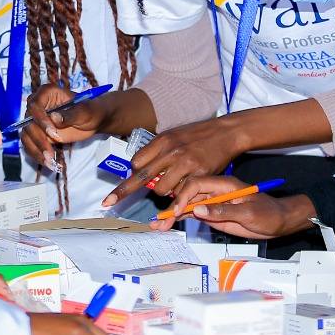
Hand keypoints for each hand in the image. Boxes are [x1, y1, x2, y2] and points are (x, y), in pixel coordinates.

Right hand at [19, 83, 110, 171]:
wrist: (93, 120)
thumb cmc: (90, 110)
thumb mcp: (85, 111)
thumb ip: (70, 114)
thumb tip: (54, 117)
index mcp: (47, 93)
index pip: (34, 105)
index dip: (40, 119)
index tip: (52, 133)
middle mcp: (38, 106)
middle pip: (28, 123)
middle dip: (39, 139)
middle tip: (50, 153)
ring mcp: (36, 121)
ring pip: (27, 136)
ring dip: (36, 150)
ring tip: (50, 162)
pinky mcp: (38, 134)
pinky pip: (30, 145)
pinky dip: (37, 155)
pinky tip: (48, 164)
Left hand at [103, 118, 246, 207]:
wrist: (226, 132)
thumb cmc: (198, 135)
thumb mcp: (174, 135)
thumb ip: (157, 151)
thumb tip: (140, 167)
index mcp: (162, 140)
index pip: (137, 162)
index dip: (134, 173)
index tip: (128, 181)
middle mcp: (171, 152)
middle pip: (141, 177)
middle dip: (122, 192)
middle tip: (108, 203)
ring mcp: (185, 164)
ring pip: (161, 190)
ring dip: (163, 192)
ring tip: (173, 185)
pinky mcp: (198, 175)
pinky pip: (181, 193)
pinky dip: (180, 194)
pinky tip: (186, 186)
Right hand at [159, 174, 312, 239]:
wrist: (279, 222)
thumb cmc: (268, 213)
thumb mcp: (248, 212)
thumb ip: (223, 211)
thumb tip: (199, 210)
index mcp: (224, 185)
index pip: (197, 185)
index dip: (184, 197)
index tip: (177, 211)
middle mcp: (215, 192)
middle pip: (188, 196)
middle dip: (173, 207)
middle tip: (160, 221)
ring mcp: (212, 203)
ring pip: (187, 207)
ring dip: (172, 215)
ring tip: (158, 226)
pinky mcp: (212, 215)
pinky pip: (193, 215)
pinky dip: (180, 220)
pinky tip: (168, 225)